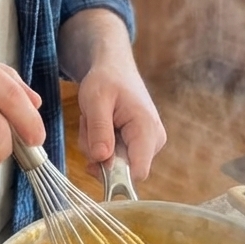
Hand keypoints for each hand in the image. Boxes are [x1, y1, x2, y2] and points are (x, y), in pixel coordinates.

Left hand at [75, 64, 165, 181]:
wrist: (114, 68)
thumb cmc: (106, 79)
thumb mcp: (96, 101)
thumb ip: (100, 130)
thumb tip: (102, 160)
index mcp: (147, 129)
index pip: (137, 172)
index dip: (114, 174)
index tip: (94, 158)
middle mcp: (153, 140)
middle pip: (121, 169)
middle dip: (98, 152)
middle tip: (91, 124)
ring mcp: (147, 144)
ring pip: (114, 165)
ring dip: (96, 146)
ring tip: (96, 120)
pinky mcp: (138, 145)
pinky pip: (114, 157)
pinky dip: (100, 145)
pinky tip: (101, 125)